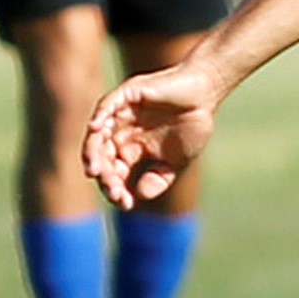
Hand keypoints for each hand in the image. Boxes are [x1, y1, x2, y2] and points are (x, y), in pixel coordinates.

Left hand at [84, 64, 225, 209]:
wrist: (206, 95)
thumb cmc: (193, 126)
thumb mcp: (175, 162)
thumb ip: (157, 180)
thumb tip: (137, 196)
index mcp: (130, 150)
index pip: (113, 172)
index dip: (115, 189)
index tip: (125, 203)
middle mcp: (120, 133)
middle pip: (101, 157)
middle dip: (104, 176)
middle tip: (113, 190)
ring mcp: (121, 114)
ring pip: (97, 135)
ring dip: (92, 152)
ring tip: (94, 170)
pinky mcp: (127, 94)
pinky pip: (106, 106)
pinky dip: (99, 117)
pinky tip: (96, 130)